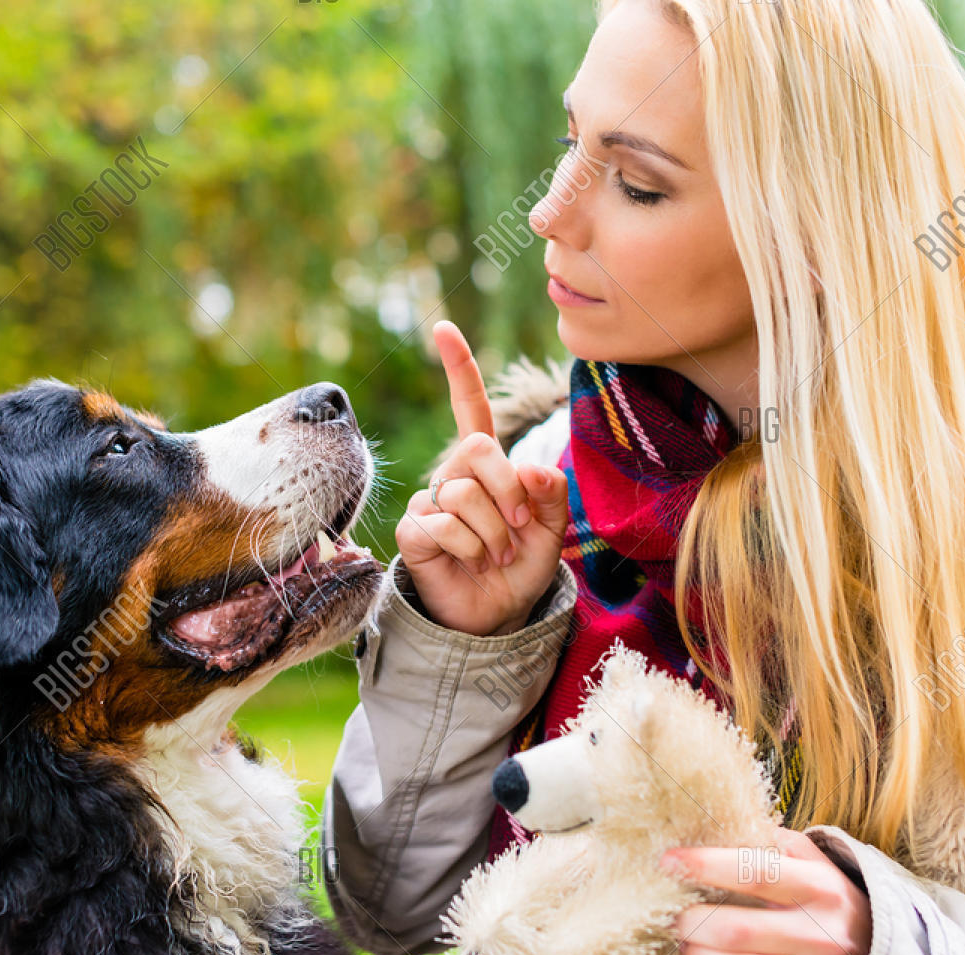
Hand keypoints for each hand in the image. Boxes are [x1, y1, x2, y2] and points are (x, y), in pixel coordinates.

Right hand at [395, 321, 569, 636]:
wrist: (495, 615)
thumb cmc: (519, 568)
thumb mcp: (551, 531)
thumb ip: (551, 496)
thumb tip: (535, 470)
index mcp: (487, 466)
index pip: (471, 410)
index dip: (459, 370)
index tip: (444, 330)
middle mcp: (453, 475)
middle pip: (477, 449)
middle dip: (507, 490)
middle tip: (518, 527)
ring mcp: (430, 501)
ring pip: (463, 493)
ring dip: (493, 533)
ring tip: (494, 556)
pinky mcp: (413, 530)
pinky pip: (443, 525)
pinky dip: (469, 549)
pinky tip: (468, 563)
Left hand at [663, 827, 871, 954]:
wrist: (877, 952)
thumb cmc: (825, 899)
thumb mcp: (810, 862)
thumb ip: (769, 843)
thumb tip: (709, 828)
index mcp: (821, 888)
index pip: (755, 873)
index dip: (704, 866)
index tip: (669, 862)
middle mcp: (823, 935)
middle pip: (738, 932)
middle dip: (692, 922)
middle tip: (674, 915)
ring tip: (689, 943)